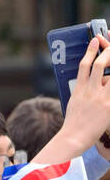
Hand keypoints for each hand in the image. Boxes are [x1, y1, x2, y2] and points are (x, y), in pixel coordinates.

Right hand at [55, 34, 109, 152]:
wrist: (73, 138)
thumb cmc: (74, 125)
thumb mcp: (74, 104)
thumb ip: (86, 91)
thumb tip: (100, 81)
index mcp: (79, 90)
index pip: (84, 65)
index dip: (90, 51)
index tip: (94, 41)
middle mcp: (89, 91)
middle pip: (100, 64)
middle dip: (107, 51)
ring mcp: (100, 98)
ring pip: (109, 73)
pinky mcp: (108, 105)